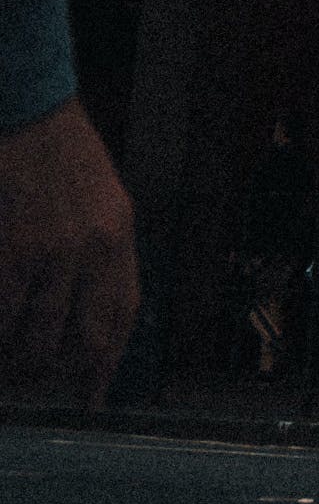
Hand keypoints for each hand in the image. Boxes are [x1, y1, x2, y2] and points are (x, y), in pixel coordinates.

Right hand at [0, 101, 136, 403]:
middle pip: (84, 341)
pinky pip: (5, 318)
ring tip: (11, 367)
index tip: (91, 395)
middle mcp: (94, 248)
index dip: (106, 364)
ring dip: (21, 364)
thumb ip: (100, 250)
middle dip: (60, 375)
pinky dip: (0, 336)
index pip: (122, 315)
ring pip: (39, 341)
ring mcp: (53, 253)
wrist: (27, 108)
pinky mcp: (14, 254)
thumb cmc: (58, 150)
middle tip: (38, 385)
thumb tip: (85, 312)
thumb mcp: (100, 195)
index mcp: (120, 232)